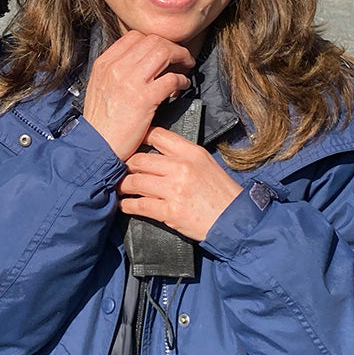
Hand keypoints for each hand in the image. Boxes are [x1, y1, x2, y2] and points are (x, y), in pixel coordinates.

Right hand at [83, 32, 194, 161]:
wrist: (96, 147)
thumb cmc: (101, 123)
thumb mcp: (100, 87)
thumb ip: (116, 71)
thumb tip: (140, 61)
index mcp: (104, 63)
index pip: (134, 37)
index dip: (154, 41)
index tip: (163, 51)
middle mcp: (116, 68)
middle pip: (153, 41)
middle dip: (172, 47)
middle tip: (181, 58)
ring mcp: (130, 82)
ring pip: (164, 53)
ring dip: (180, 58)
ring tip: (185, 68)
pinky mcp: (144, 99)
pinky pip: (171, 78)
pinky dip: (182, 80)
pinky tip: (182, 86)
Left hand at [119, 126, 241, 241]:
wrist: (234, 219)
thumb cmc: (220, 193)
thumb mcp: (206, 163)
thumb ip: (183, 155)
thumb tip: (157, 153)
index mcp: (191, 152)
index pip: (158, 135)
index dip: (140, 138)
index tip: (131, 144)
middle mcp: (181, 167)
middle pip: (140, 159)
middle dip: (126, 165)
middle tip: (120, 170)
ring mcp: (175, 190)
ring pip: (136, 182)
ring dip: (124, 186)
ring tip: (120, 188)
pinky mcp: (170, 211)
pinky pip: (140, 205)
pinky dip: (128, 205)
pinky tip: (125, 205)